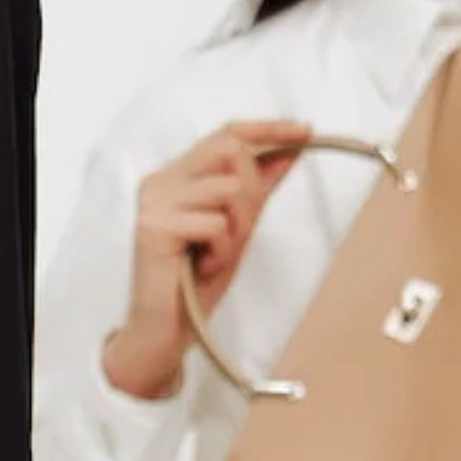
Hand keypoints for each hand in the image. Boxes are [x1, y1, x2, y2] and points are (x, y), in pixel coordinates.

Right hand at [103, 122, 314, 402]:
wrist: (165, 330)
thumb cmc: (195, 282)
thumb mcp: (237, 228)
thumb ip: (258, 188)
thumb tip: (290, 152)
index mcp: (176, 176)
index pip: (226, 134)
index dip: (268, 129)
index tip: (306, 132)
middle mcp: (160, 181)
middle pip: (231, 152)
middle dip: (250, 194)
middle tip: (238, 234)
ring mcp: (154, 202)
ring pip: (229, 189)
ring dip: (236, 230)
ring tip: (214, 258)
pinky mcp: (155, 227)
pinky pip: (216, 224)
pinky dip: (221, 252)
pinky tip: (203, 269)